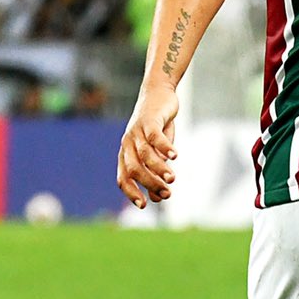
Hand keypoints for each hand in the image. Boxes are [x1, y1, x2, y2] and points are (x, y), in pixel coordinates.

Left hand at [115, 82, 178, 208]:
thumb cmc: (156, 127)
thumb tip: (157, 198)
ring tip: (172, 179)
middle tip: (167, 193)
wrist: (157, 93)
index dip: (132, 193)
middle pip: (135, 169)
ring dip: (158, 169)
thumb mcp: (156, 152)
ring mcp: (137, 131)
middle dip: (150, 183)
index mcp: (126, 154)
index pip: (123, 178)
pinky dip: (165, 147)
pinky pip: (155, 137)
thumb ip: (155, 172)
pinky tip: (175, 156)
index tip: (144, 205)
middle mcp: (127, 144)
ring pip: (145, 155)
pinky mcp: (149, 120)